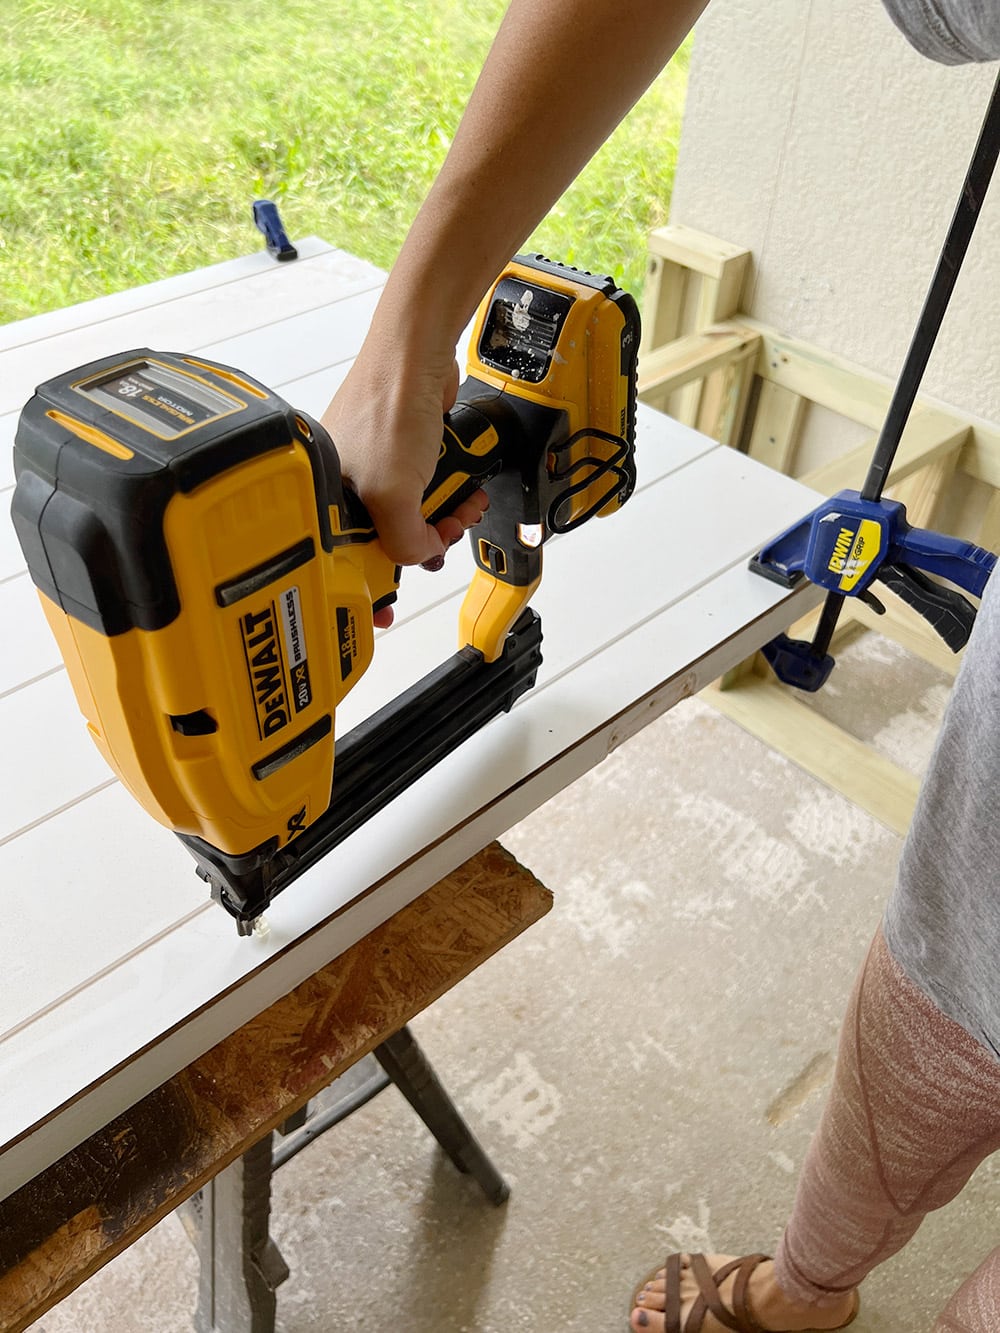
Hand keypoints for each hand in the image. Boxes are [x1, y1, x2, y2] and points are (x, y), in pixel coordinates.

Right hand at [321, 322, 487, 626]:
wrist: (418, 355)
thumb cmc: (388, 407)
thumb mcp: (392, 494)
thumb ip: (404, 541)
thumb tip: (420, 557)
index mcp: (322, 495)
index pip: (339, 558)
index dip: (365, 586)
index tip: (381, 614)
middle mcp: (343, 483)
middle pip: (381, 539)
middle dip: (419, 545)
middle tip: (438, 541)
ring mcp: (373, 466)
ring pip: (409, 515)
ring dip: (442, 518)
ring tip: (461, 510)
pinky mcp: (401, 451)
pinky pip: (425, 489)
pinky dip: (448, 494)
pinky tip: (464, 491)